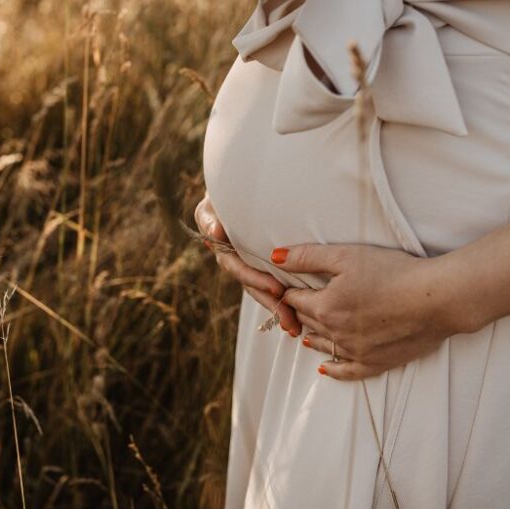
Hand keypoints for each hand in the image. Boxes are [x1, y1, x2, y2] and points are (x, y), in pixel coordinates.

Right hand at [194, 193, 301, 335]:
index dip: (254, 279)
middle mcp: (232, 256)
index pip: (235, 266)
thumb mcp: (215, 200)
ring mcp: (247, 262)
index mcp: (220, 243)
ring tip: (295, 325)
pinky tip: (299, 317)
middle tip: (290, 316)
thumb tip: (215, 233)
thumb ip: (211, 217)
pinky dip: (285, 300)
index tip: (275, 288)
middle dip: (271, 302)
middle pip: (251, 285)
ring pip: (262, 290)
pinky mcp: (264, 265)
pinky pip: (272, 285)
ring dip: (278, 308)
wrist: (244, 183)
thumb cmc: (230, 188)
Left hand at [272, 244, 469, 379]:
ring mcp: (354, 352)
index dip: (291, 290)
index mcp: (324, 307)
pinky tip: (324, 368)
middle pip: (307, 322)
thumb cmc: (394, 272)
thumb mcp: (346, 256)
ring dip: (312, 336)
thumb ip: (307, 257)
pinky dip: (332, 369)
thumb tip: (275, 257)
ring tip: (305, 331)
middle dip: (301, 311)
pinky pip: (346, 372)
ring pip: (322, 346)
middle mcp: (335, 334)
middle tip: (298, 304)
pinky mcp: (375, 363)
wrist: (437, 299)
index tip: (290, 286)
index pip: (294, 300)